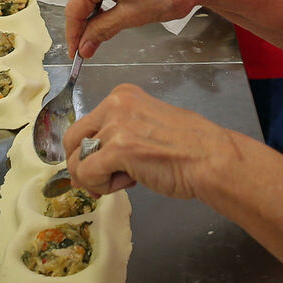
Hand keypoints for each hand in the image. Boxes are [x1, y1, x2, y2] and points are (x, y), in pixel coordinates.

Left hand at [65, 83, 236, 199]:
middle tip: (102, 182)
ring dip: (96, 179)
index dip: (91, 151)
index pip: (86, 125)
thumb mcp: (147, 126)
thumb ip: (120, 133)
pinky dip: (100, 186)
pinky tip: (127, 183)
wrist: (210, 159)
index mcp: (122, 96)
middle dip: (82, 165)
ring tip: (125, 180)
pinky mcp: (118, 148)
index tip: (109, 166)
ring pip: (77, 160)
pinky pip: (86, 174)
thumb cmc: (188, 149)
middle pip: (73, 139)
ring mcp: (115, 125)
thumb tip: (91, 157)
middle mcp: (115, 104)